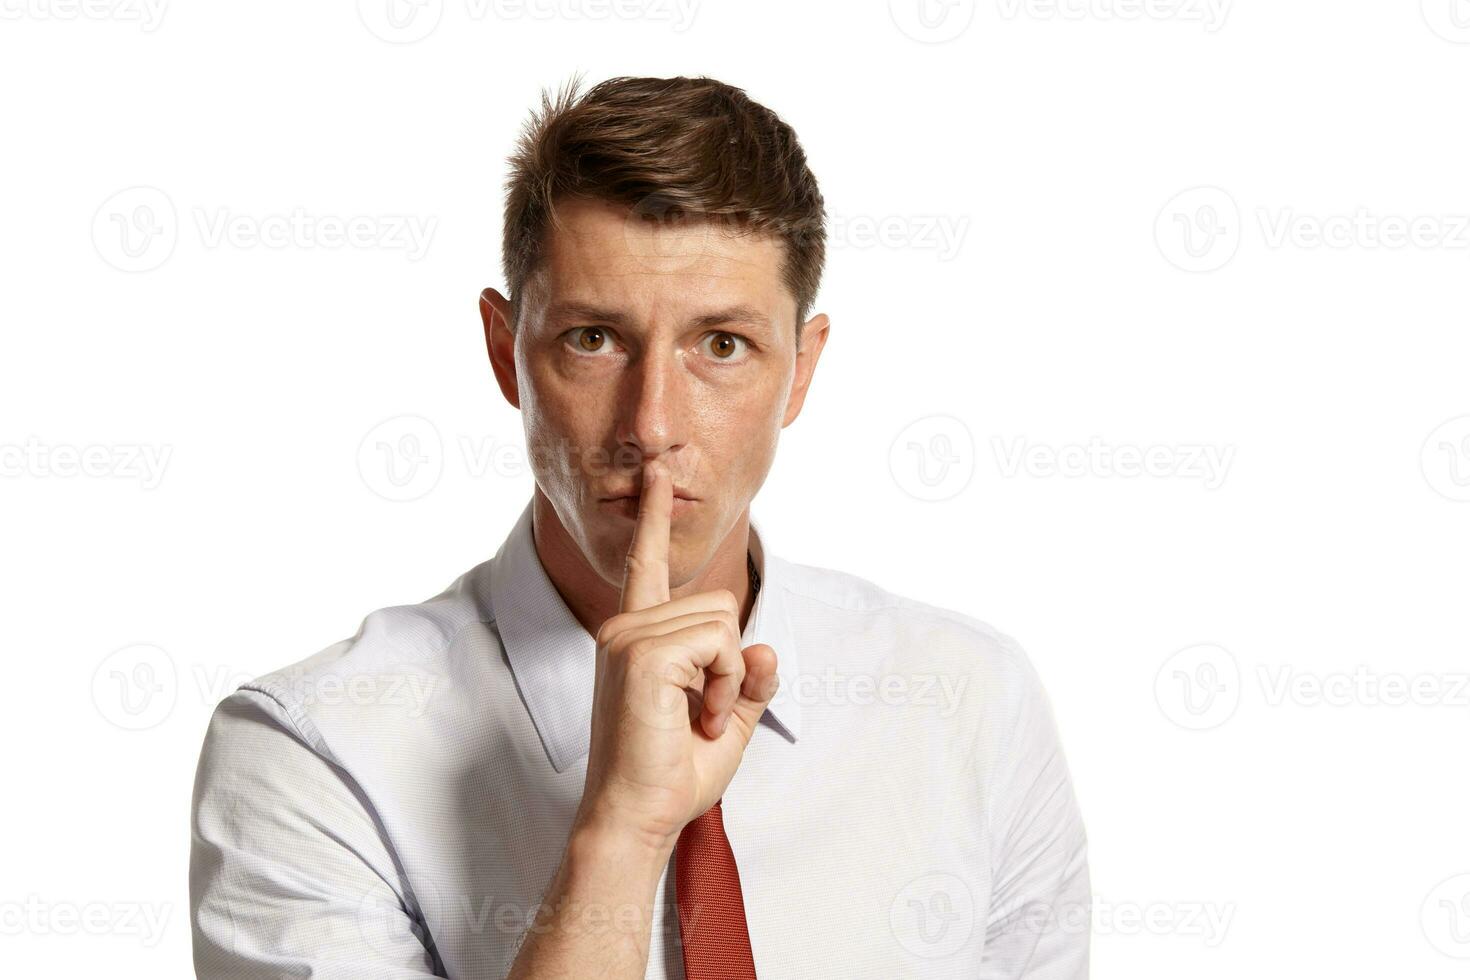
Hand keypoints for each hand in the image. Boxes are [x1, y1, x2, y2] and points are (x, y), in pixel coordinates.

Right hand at [573, 461, 779, 855]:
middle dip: (731, 664)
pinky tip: (698, 717)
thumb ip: (750, 679)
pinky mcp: (642, 653)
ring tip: (697, 719)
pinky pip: (721, 644)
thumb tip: (767, 649)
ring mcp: (628, 637)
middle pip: (719, 603)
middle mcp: (624, 627)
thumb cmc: (671, 772)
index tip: (658, 475)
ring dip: (729, 679)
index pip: (645, 566)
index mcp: (635, 637)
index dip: (652, 518)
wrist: (638, 815)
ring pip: (724, 623)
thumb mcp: (728, 718)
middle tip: (703, 715)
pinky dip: (725, 685)